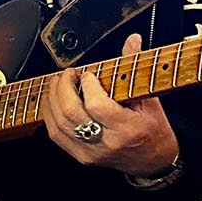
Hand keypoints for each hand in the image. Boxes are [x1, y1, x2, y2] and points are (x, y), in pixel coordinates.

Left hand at [43, 33, 180, 176]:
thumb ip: (135, 68)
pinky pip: (56, 135)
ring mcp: (90, 152)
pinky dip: (49, 115)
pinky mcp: (80, 157)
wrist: (152, 161)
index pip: (97, 105)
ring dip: (52, 99)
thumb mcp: (150, 98)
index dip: (88, 85)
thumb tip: (133, 39)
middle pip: (71, 114)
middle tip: (67, 74)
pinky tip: (52, 101)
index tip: (88, 74)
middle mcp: (106, 143)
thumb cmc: (152, 128)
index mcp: (127, 128)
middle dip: (63, 88)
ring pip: (59, 124)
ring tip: (57, 83)